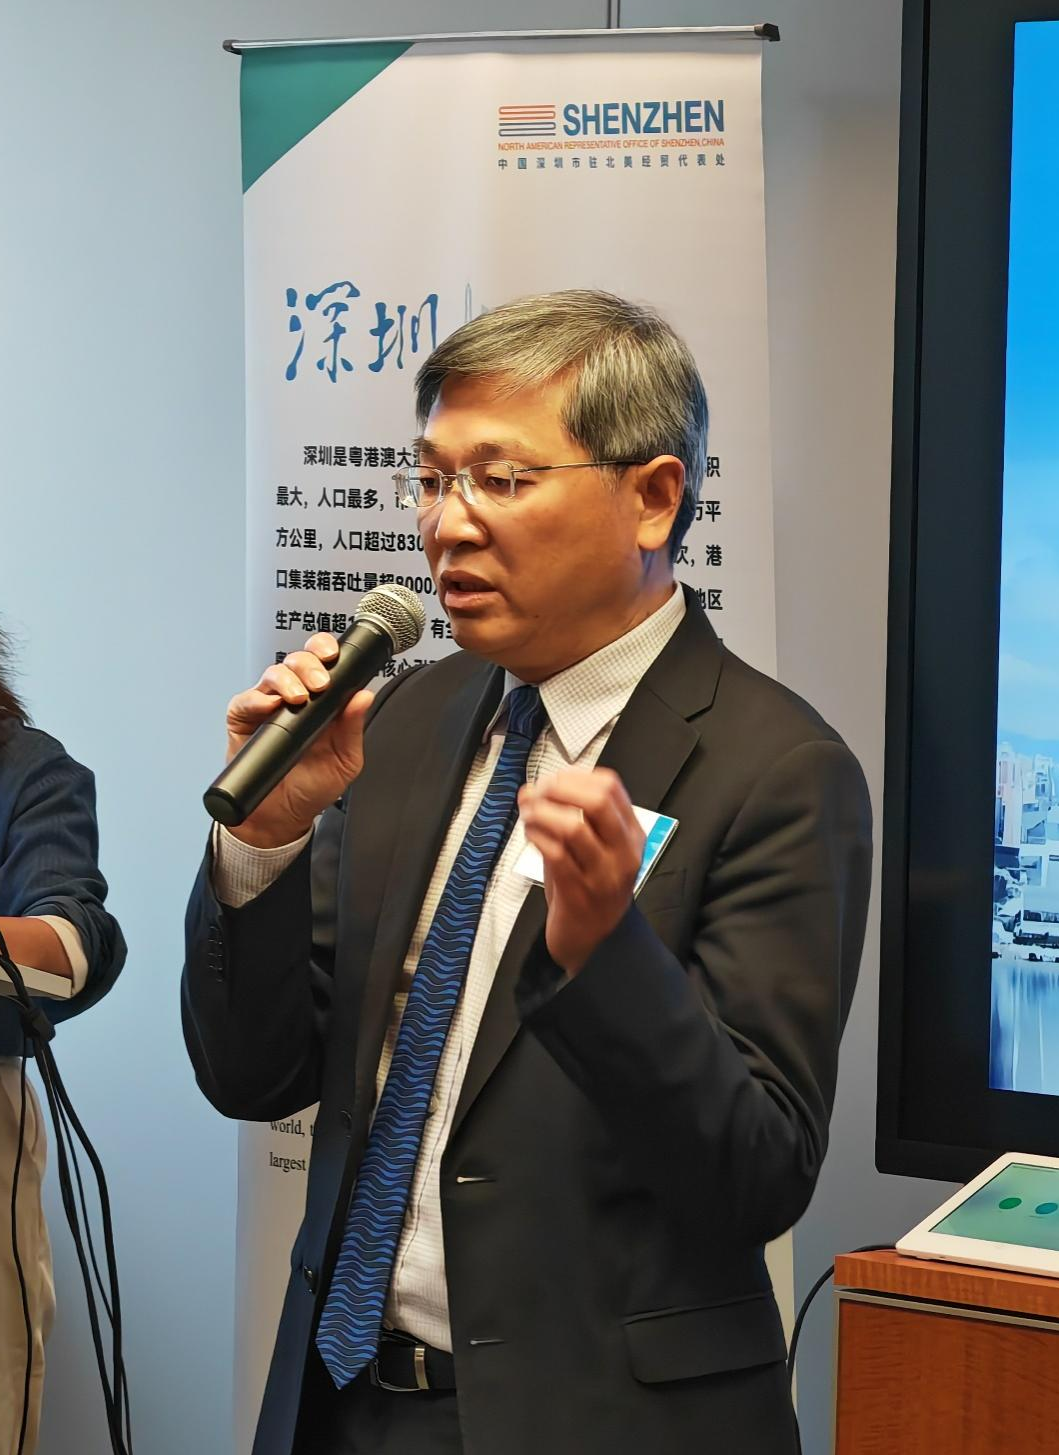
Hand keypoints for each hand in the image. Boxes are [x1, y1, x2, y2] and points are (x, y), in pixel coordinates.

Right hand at [224, 633, 373, 846]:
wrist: (283, 815)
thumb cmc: (313, 786)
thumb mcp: (345, 760)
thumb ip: (353, 728)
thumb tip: (364, 696)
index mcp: (321, 701)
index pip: (322, 662)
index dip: (325, 650)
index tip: (334, 655)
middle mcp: (293, 697)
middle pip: (297, 661)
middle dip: (309, 664)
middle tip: (320, 684)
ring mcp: (267, 706)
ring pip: (273, 674)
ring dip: (287, 679)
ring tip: (298, 698)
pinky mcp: (243, 720)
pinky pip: (246, 699)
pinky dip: (258, 699)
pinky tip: (271, 706)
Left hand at [518, 768, 644, 975]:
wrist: (595, 942)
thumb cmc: (590, 889)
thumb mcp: (592, 848)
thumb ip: (568, 817)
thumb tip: (532, 788)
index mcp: (631, 835)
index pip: (610, 787)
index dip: (575, 775)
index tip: (552, 779)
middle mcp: (623, 852)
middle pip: (598, 801)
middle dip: (560, 788)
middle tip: (538, 792)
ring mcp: (603, 874)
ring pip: (573, 826)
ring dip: (542, 813)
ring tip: (529, 814)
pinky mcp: (580, 892)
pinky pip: (555, 853)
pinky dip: (537, 836)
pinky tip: (530, 834)